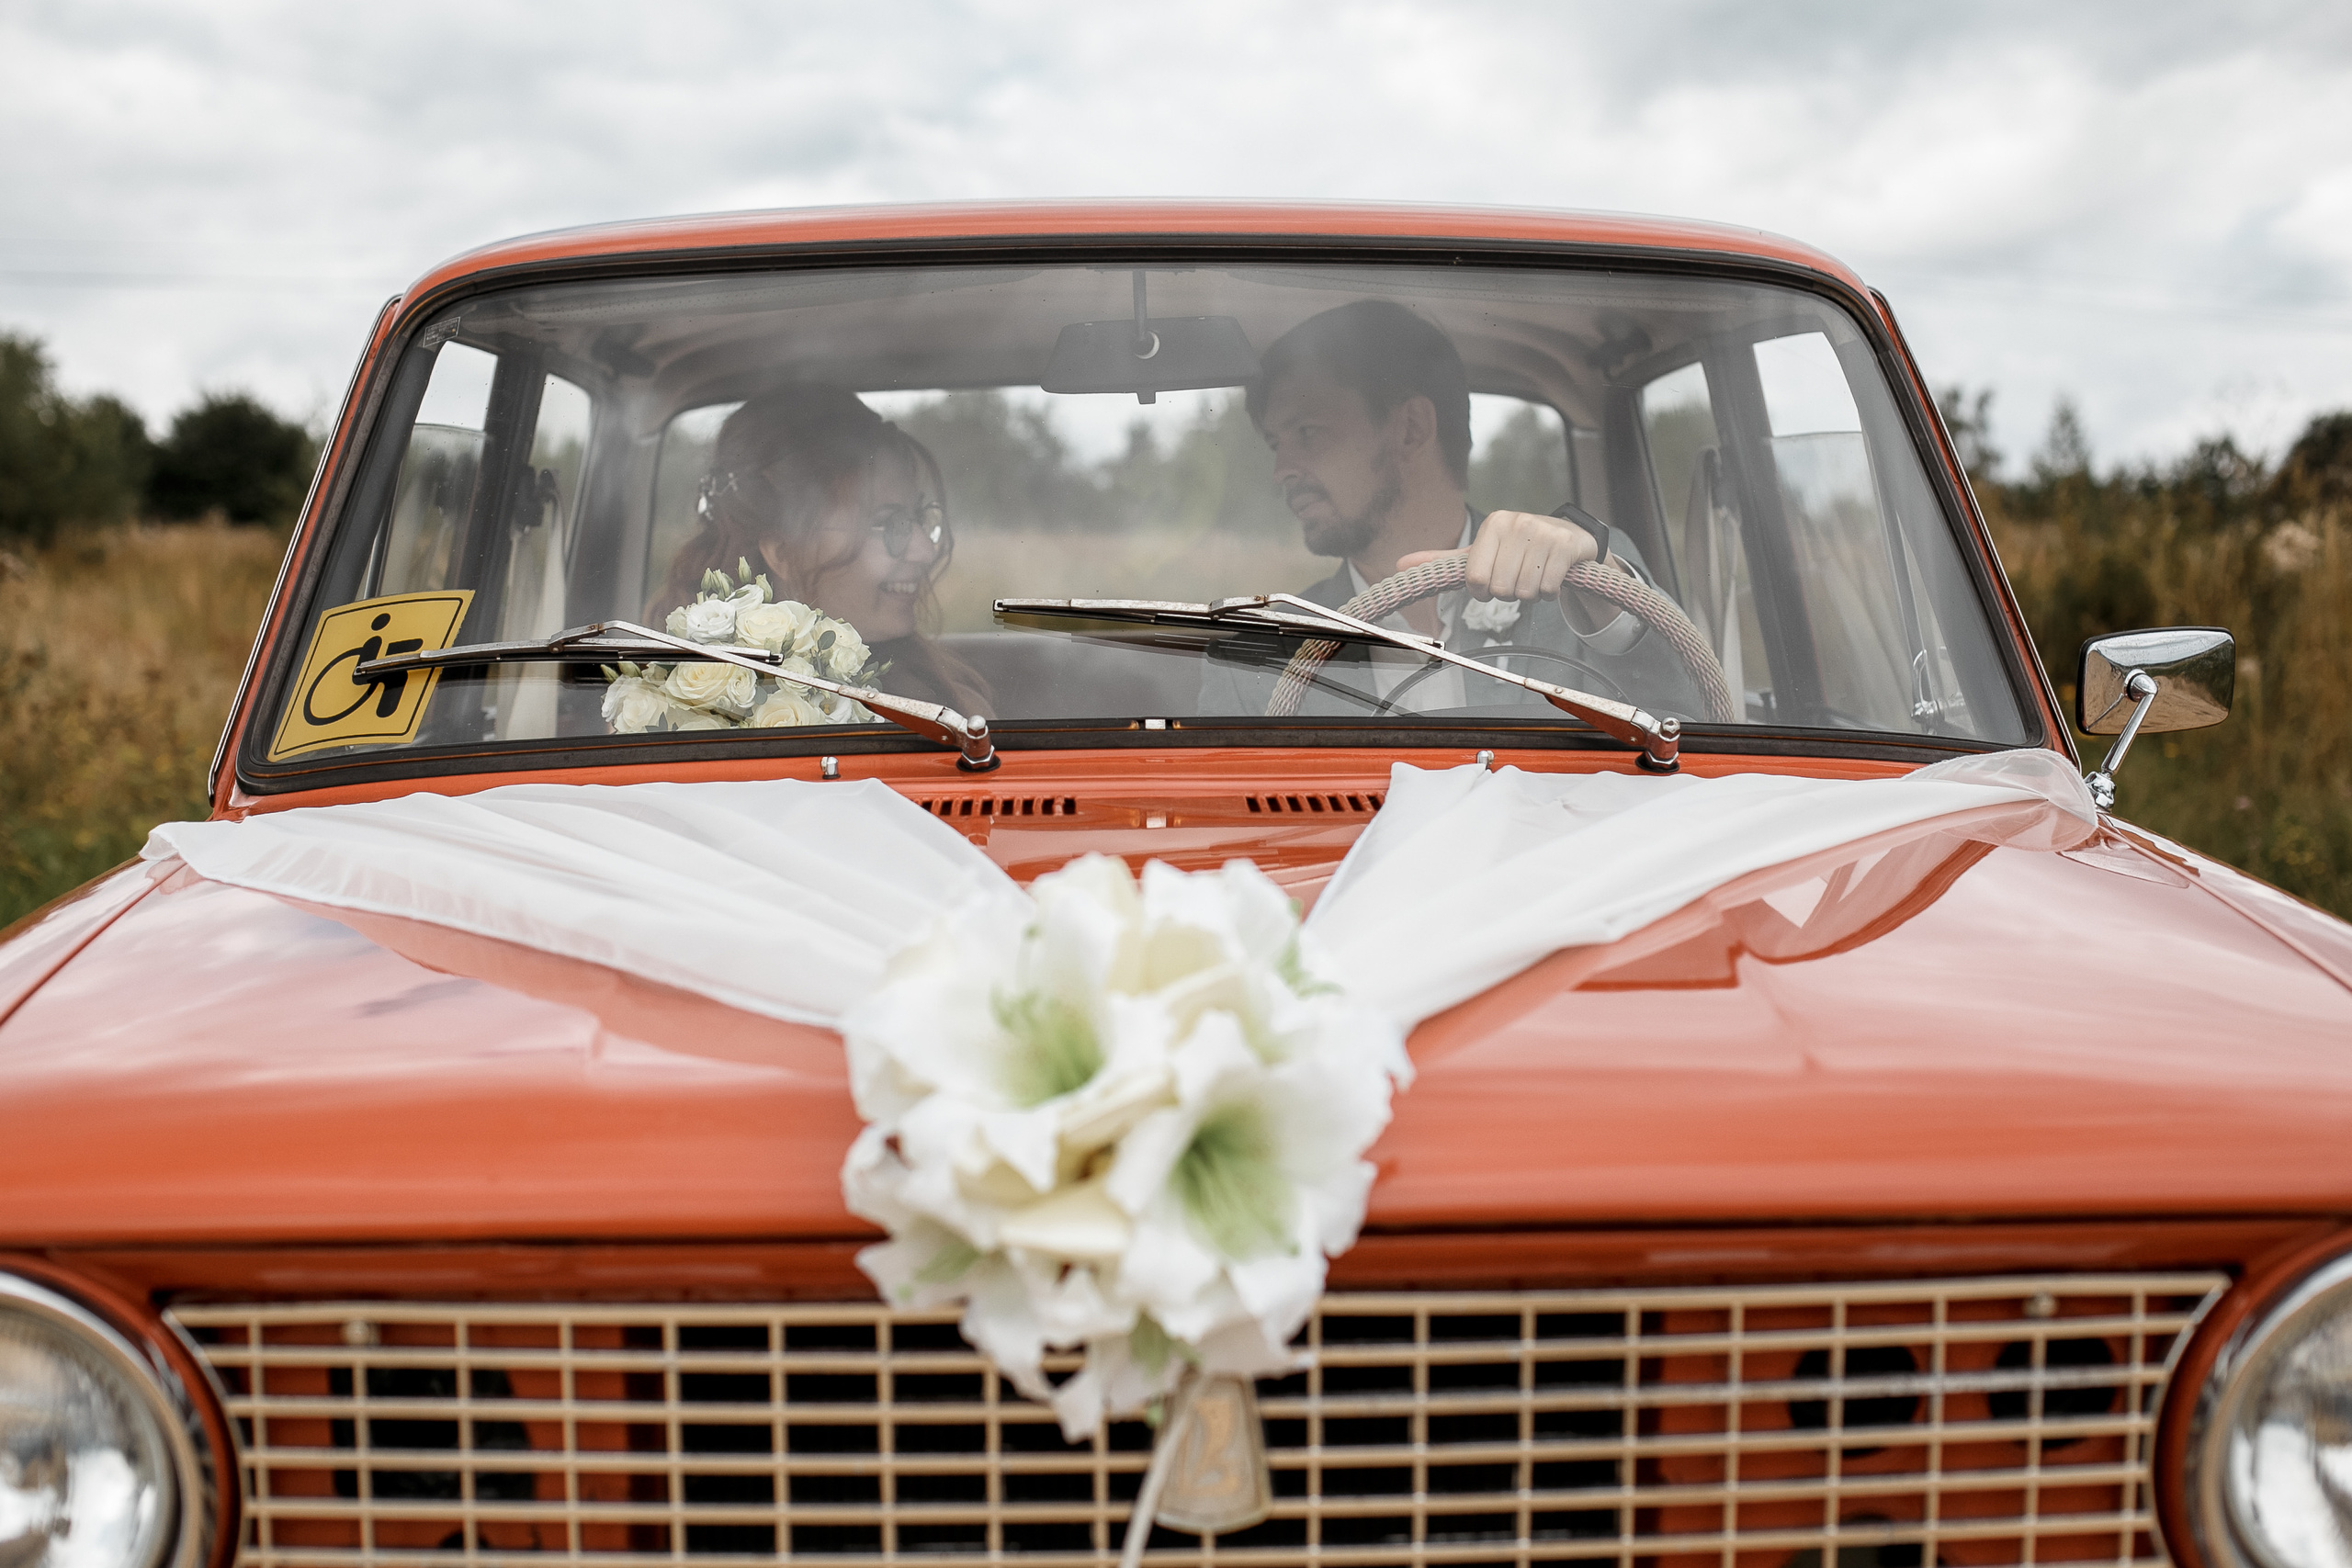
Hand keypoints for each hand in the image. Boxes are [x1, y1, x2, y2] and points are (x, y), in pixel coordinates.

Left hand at [1398, 510, 1598, 599]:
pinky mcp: (1566, 546)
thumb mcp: (1480, 552)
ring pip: (1525, 592)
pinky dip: (1549, 594)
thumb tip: (1399, 566)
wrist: (1568, 537)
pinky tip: (1551, 578)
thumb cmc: (1517, 548)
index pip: (1475, 579)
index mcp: (1493, 524)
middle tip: (1516, 580)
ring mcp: (1543, 533)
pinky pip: (1549, 589)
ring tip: (1534, 577)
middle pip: (1501, 589)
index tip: (1490, 585)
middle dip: (1508, 594)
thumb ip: (1443, 561)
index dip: (1482, 592)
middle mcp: (1517, 523)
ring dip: (1530, 595)